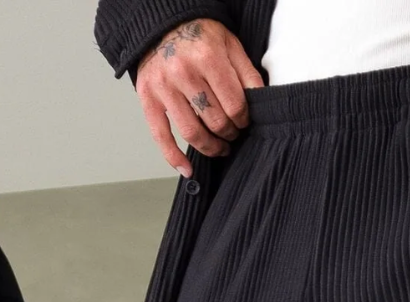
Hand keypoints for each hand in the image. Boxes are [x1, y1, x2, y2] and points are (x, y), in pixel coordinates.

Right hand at [136, 19, 263, 175]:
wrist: (164, 24)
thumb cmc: (200, 36)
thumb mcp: (231, 45)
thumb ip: (247, 74)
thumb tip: (261, 104)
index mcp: (207, 57)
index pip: (234, 106)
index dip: (244, 120)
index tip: (244, 121)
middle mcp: (183, 71)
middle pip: (215, 121)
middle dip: (229, 134)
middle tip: (233, 133)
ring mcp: (163, 86)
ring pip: (192, 132)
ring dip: (211, 147)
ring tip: (220, 148)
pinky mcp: (147, 97)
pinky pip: (160, 135)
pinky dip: (174, 157)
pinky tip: (188, 169)